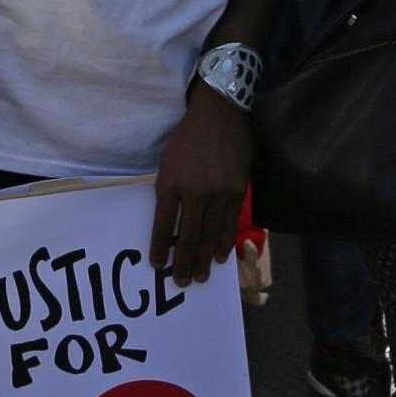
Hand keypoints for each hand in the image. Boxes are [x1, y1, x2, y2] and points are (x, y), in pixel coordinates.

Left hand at [151, 86, 248, 287]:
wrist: (219, 114)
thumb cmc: (188, 138)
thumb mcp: (168, 162)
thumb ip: (169, 191)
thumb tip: (171, 224)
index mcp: (170, 183)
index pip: (162, 226)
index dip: (160, 249)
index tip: (158, 266)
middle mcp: (194, 192)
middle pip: (187, 237)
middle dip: (183, 263)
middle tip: (182, 282)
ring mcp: (218, 192)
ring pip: (210, 235)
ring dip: (204, 259)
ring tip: (200, 277)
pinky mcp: (238, 190)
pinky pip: (229, 223)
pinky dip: (224, 242)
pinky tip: (220, 256)